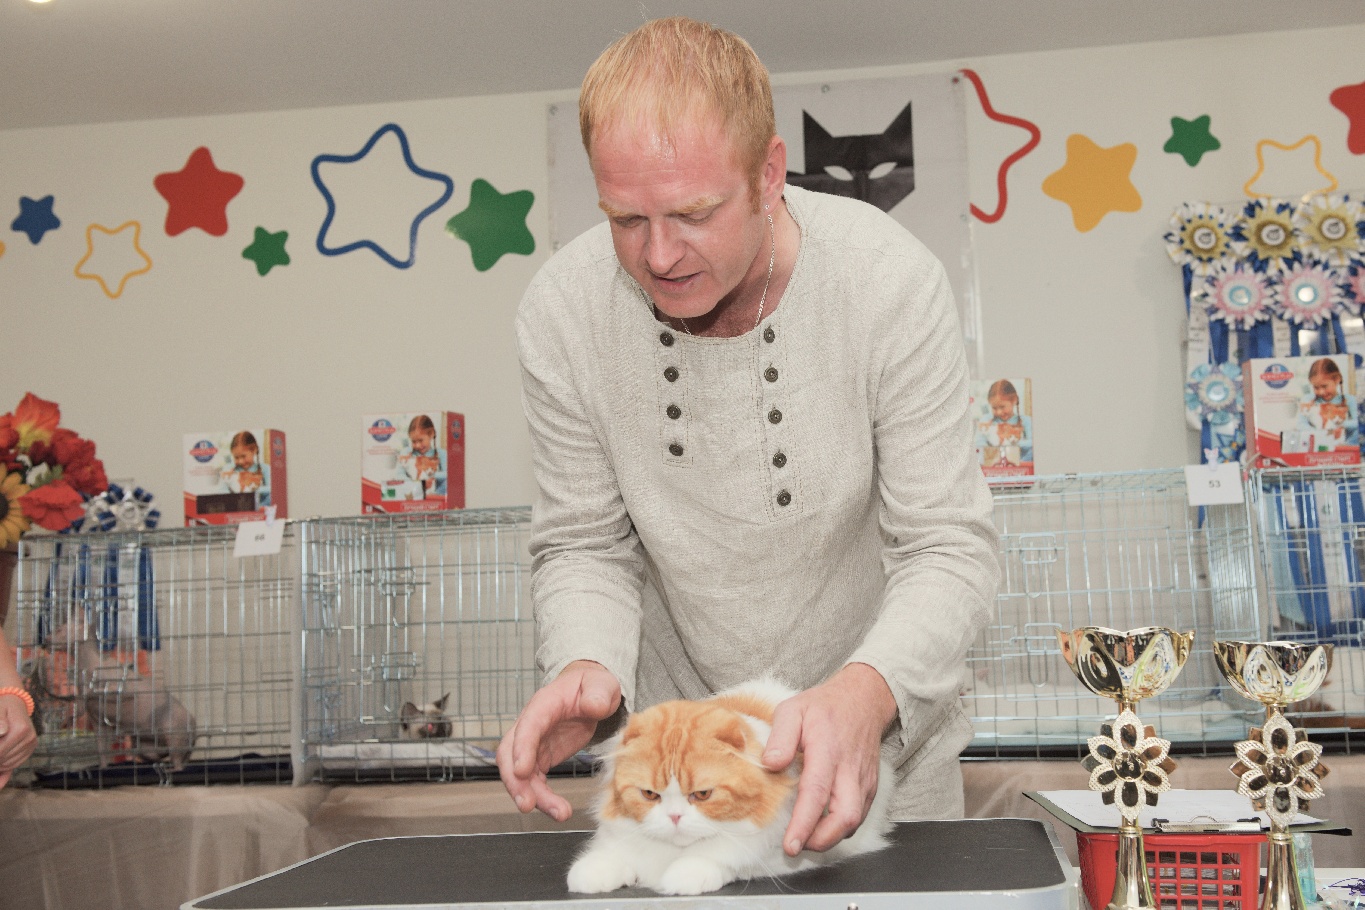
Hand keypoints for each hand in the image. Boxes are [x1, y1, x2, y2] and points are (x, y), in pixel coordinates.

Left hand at [0, 693, 36, 789]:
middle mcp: (30, 737)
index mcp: (21, 729)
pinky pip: (17, 762)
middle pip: (4, 759)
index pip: (0, 751)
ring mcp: (32, 743)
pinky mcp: (32, 747)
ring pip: (10, 763)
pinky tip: (0, 755)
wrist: (16, 704)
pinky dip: (6, 763)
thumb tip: (2, 732)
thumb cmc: (3, 708)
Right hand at [497, 660, 620, 821]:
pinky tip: (558, 810)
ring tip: (558, 813)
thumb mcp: (601, 684)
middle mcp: (531, 724)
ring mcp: (533, 743)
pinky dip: (542, 797)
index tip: (522, 770)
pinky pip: (533, 781)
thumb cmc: (593, 686)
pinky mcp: (540, 758)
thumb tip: (594, 705)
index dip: (522, 748)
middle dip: (515, 781)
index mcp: (544, 703)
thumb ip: (598, 693)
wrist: (591, 693)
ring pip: (519, 773)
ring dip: (532, 796)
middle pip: (510, 754)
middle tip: (528, 804)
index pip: (528, 725)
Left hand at [762, 663, 896, 855]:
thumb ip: (780, 736)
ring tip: (805, 838)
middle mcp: (850, 770)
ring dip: (830, 837)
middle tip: (796, 846)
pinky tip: (822, 825)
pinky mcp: (870, 787)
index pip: (817, 793)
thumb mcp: (793, 709)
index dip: (804, 823)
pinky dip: (840, 827)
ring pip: (854, 821)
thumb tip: (770, 764)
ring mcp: (864, 780)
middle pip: (845, 818)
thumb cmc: (825, 706)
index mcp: (827, 751)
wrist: (863, 699)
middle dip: (822, 840)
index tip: (791, 844)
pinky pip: (859, 816)